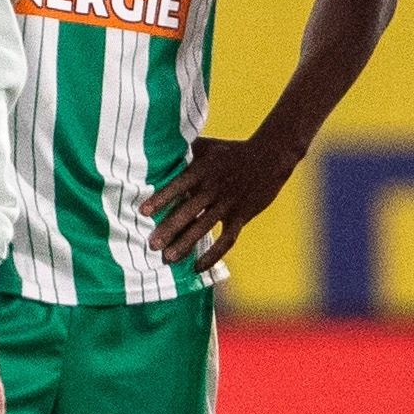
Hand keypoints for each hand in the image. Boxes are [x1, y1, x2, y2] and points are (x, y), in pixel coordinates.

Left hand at [148, 132, 304, 270]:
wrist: (269, 157)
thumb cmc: (230, 151)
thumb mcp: (206, 146)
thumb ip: (183, 150)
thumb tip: (155, 148)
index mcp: (203, 170)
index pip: (178, 185)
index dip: (161, 198)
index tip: (143, 212)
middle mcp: (214, 188)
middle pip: (189, 211)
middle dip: (170, 229)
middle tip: (152, 245)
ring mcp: (229, 203)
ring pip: (205, 227)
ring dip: (186, 244)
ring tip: (169, 258)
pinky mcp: (242, 216)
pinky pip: (227, 239)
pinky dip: (213, 255)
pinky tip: (198, 267)